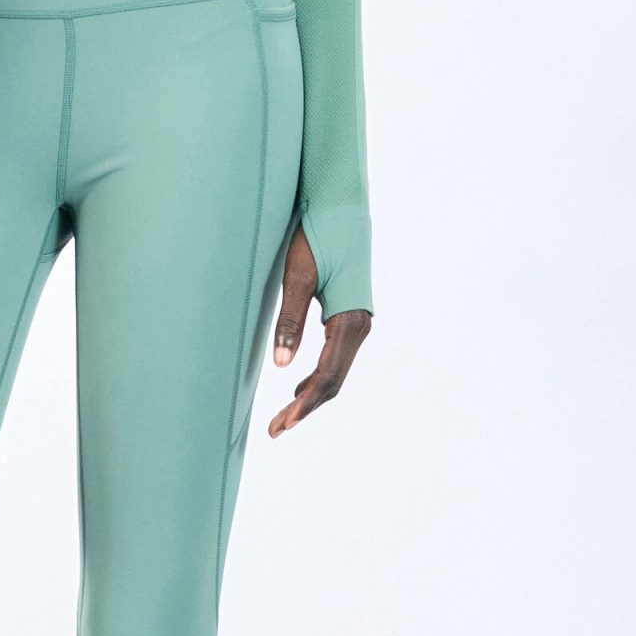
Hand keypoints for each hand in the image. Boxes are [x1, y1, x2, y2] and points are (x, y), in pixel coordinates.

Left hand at [267, 227, 370, 435]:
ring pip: (337, 371)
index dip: (304, 406)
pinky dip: (318, 377)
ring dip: (312, 396)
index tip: (282, 425)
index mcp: (350, 320)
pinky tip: (299, 387)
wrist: (340, 205)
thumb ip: (291, 321)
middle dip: (305, 408)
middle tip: (275, 430)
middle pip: (334, 381)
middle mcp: (360, 324)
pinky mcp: (349, 314)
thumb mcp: (298, 277)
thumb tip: (282, 366)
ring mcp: (357, 320)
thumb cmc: (317, 236)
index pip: (328, 377)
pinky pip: (337, 356)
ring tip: (284, 417)